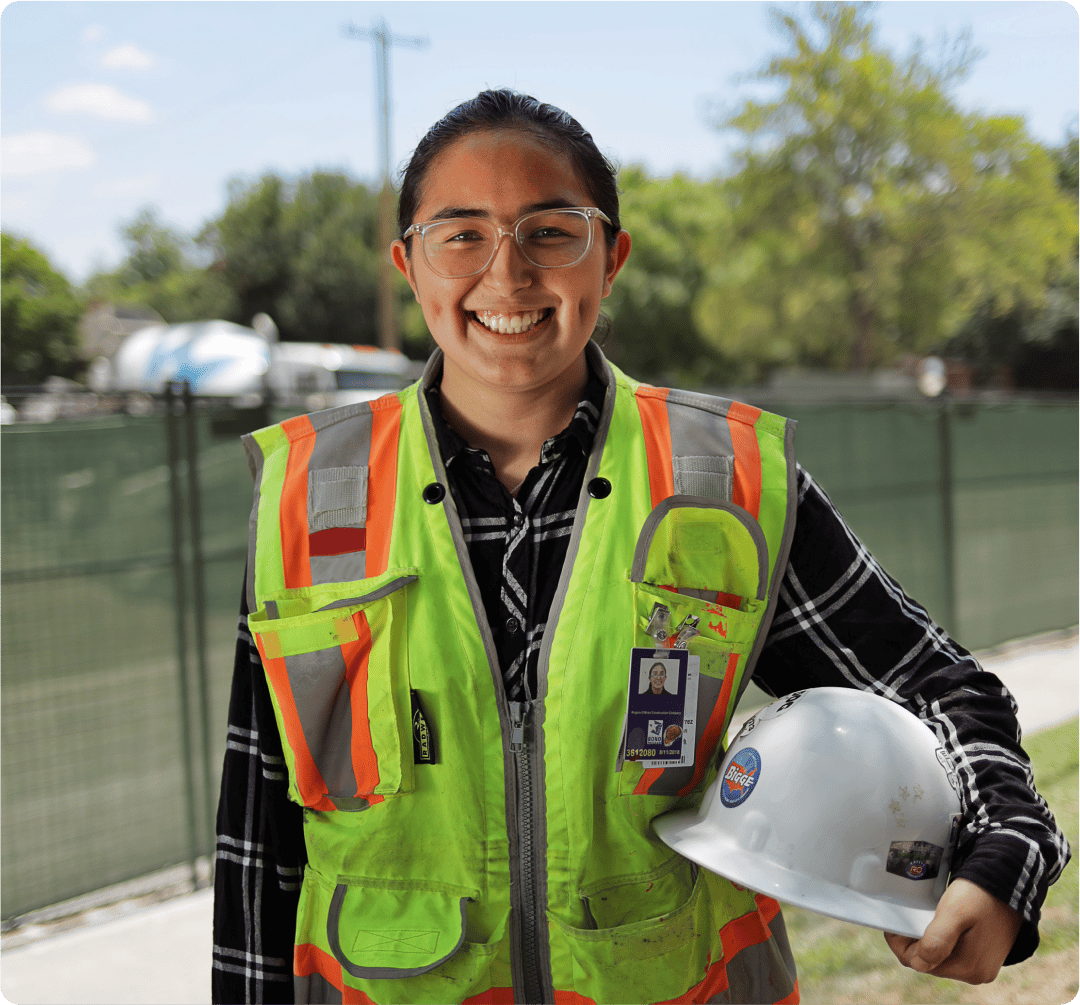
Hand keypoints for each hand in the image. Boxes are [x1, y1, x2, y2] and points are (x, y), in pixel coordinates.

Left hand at [883, 878, 1022, 984]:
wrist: (1009, 881)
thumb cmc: (981, 895)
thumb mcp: (955, 913)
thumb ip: (937, 939)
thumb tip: (919, 963)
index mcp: (970, 967)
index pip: (920, 963)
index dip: (900, 944)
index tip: (892, 925)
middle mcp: (977, 972)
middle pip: (929, 962)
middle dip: (912, 943)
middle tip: (902, 919)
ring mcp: (981, 964)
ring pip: (939, 956)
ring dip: (925, 940)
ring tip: (916, 919)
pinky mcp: (982, 953)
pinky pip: (951, 951)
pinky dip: (939, 939)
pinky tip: (934, 922)